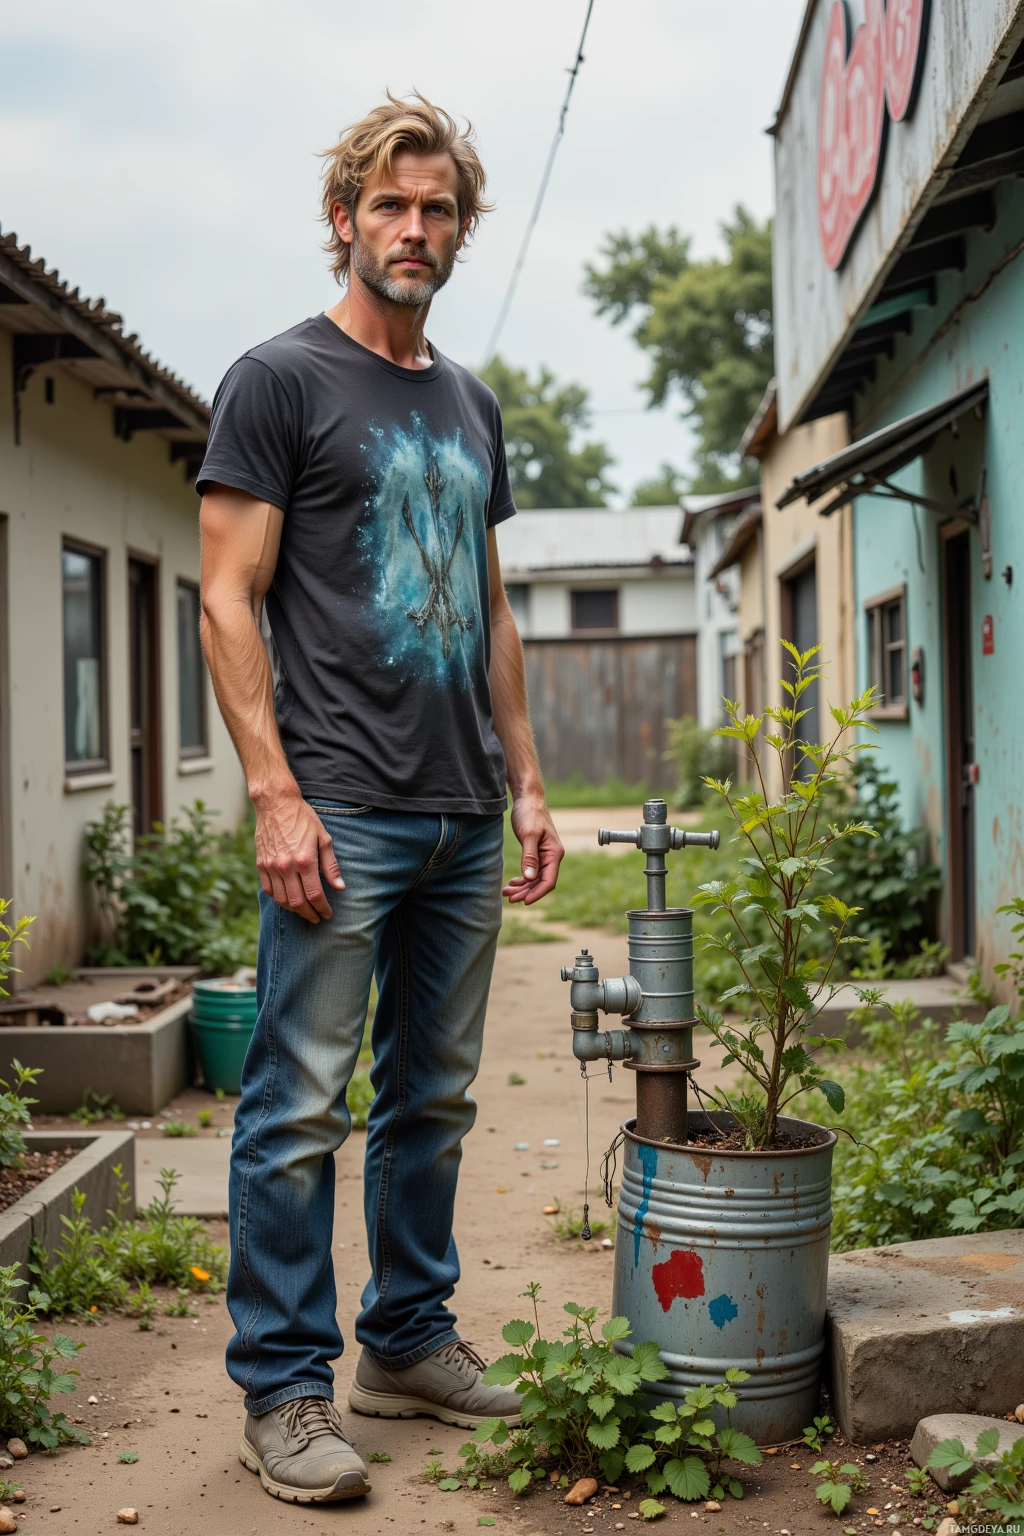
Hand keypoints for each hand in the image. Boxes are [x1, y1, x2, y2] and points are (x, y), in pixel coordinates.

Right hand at [253, 786, 343, 922]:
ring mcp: (271, 866)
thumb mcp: (323, 838)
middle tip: (317, 917)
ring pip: (282, 900)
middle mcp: (286, 866)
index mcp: (305, 860)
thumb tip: (339, 887)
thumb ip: (331, 865)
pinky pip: (269, 890)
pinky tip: (288, 899)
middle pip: (298, 902)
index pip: (315, 894)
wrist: (276, 804)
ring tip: (304, 910)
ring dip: (294, 909)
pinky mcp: (261, 864)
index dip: (323, 908)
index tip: (328, 913)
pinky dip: (279, 899)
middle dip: (309, 914)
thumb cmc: (303, 819)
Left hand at [503, 794, 563, 904]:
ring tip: (507, 893)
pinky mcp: (536, 853)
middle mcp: (552, 857)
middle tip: (510, 898)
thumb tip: (529, 878)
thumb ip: (529, 857)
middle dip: (526, 892)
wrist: (528, 799)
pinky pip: (531, 872)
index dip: (537, 893)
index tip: (524, 902)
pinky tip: (511, 884)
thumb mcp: (529, 835)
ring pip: (535, 879)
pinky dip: (522, 880)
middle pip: (541, 883)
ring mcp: (544, 856)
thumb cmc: (530, 814)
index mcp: (554, 854)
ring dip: (522, 888)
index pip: (548, 881)